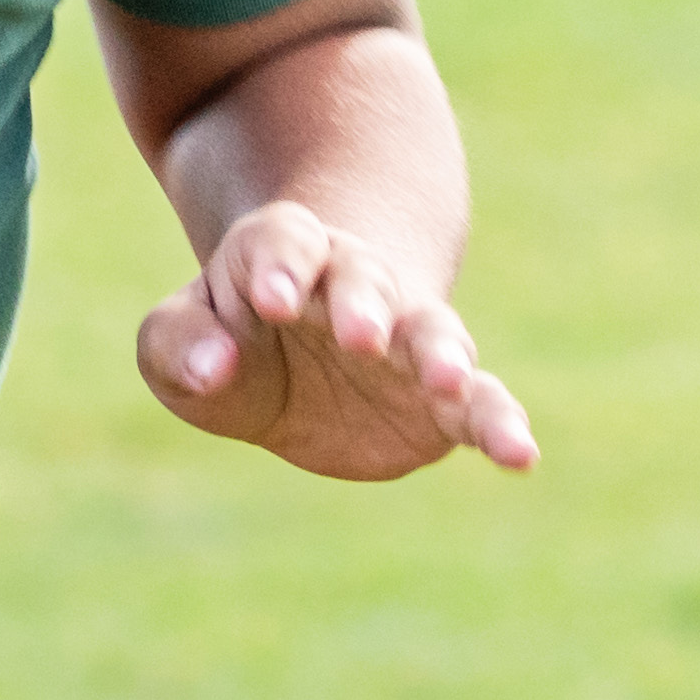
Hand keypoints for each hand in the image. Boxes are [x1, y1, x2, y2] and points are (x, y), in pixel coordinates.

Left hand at [136, 199, 537, 477]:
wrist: (303, 357)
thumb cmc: (229, 338)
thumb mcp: (178, 337)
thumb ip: (179, 344)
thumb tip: (215, 368)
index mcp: (283, 254)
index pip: (284, 244)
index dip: (278, 267)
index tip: (268, 299)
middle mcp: (356, 286)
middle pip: (364, 282)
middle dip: (364, 304)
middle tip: (359, 334)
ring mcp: (405, 338)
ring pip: (434, 334)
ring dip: (442, 354)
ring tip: (450, 381)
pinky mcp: (441, 399)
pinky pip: (479, 404)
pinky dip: (501, 425)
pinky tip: (521, 455)